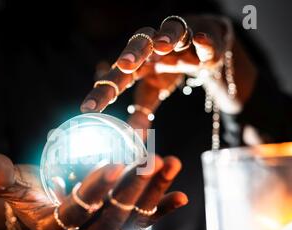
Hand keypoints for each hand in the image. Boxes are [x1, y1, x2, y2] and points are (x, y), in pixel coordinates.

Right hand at [0, 152, 187, 229]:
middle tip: (151, 159)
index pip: (77, 212)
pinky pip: (144, 224)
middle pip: (111, 216)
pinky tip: (181, 195)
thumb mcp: (15, 185)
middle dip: (133, 188)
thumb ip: (2, 177)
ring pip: (133, 219)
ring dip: (153, 193)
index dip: (94, 190)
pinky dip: (162, 210)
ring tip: (170, 164)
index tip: (113, 164)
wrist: (48, 208)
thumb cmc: (31, 192)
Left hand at [81, 15, 255, 128]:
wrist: (201, 44)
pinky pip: (203, 35)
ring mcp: (179, 38)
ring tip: (162, 45)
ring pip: (171, 30)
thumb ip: (142, 109)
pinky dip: (202, 39)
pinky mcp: (203, 34)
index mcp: (138, 62)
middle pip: (139, 44)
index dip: (103, 92)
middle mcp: (154, 46)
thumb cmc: (169, 67)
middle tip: (124, 66)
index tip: (88, 109)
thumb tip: (132, 136)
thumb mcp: (155, 90)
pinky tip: (199, 39)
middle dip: (132, 54)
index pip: (117, 76)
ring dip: (166, 36)